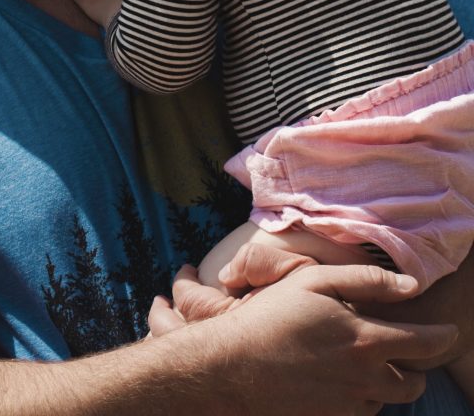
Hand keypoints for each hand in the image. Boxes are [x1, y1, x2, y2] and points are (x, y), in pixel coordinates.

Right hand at [150, 259, 457, 415]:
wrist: (233, 367)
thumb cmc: (271, 316)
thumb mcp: (314, 282)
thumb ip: (366, 280)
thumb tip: (411, 285)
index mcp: (366, 340)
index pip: (424, 344)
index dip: (442, 337)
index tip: (450, 331)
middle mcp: (365, 378)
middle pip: (412, 382)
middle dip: (417, 367)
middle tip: (405, 350)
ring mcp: (348, 404)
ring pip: (387, 399)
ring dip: (387, 382)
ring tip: (366, 362)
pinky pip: (360, 411)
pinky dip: (360, 396)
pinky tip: (339, 377)